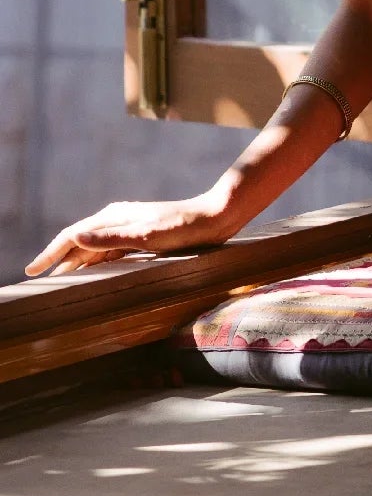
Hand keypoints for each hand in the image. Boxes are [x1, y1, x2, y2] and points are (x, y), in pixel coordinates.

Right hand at [24, 194, 243, 277]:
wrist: (215, 217)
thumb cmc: (184, 227)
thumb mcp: (147, 235)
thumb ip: (111, 238)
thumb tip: (75, 238)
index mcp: (113, 217)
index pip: (72, 236)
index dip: (51, 253)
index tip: (33, 270)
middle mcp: (117, 220)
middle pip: (79, 241)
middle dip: (56, 258)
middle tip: (35, 276)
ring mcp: (128, 228)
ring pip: (93, 247)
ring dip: (73, 261)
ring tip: (56, 278)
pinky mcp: (141, 237)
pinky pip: (109, 251)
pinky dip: (94, 261)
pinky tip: (90, 272)